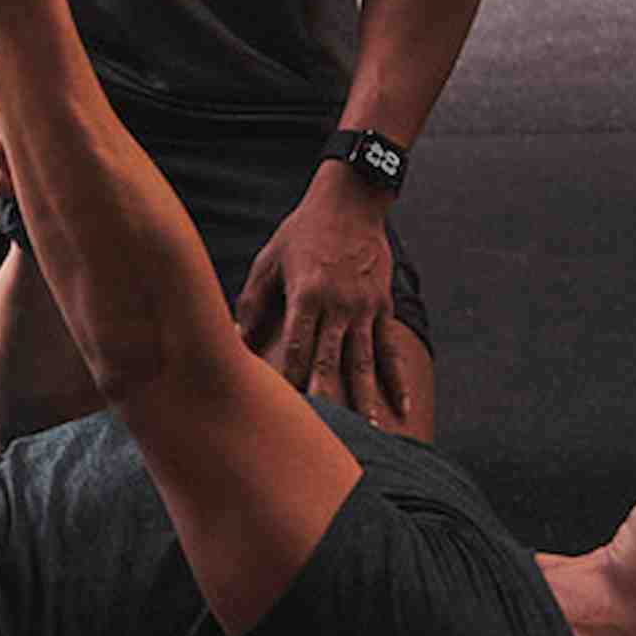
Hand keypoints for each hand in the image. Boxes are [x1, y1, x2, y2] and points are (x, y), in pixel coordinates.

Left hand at [235, 172, 420, 433]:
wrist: (350, 200)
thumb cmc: (302, 231)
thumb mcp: (270, 260)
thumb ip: (253, 302)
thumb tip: (233, 338)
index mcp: (307, 294)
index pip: (297, 347)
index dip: (290, 379)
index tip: (283, 409)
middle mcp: (338, 305)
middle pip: (331, 361)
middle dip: (328, 399)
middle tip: (327, 434)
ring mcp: (365, 307)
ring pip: (364, 362)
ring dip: (365, 399)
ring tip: (368, 432)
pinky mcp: (382, 306)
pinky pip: (390, 348)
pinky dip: (397, 379)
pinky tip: (402, 406)